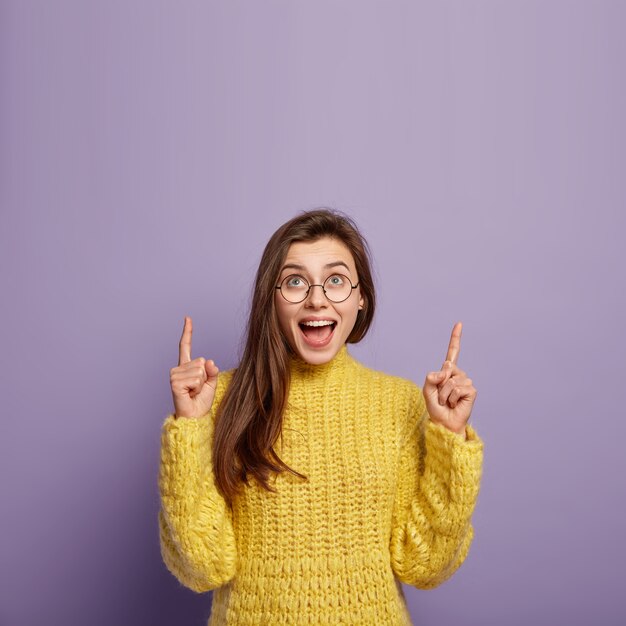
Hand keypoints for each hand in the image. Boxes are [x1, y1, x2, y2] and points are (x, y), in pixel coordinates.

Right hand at [169, 316, 218, 418]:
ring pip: (199, 370)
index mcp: (187, 366)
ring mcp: (175, 375)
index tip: (187, 318)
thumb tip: (208, 361)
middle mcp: (178, 368)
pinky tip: (190, 394)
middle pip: (201, 361)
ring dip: (201, 384)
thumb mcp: (211, 382)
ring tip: (193, 392)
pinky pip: (196, 378)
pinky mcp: (174, 382)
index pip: (186, 346)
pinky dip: (197, 388)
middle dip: (205, 376)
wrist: (195, 417)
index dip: (187, 332)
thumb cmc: (201, 401)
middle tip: (197, 389)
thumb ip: (212, 370)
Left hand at [422, 322, 476, 436]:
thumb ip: (431, 377)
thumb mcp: (427, 390)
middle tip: (442, 397)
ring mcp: (466, 381)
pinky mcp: (471, 390)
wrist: (444, 423)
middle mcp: (458, 374)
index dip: (455, 338)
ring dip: (444, 394)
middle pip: (446, 368)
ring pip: (450, 381)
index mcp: (447, 372)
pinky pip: (457, 389)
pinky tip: (455, 404)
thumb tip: (446, 368)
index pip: (452, 352)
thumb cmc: (436, 407)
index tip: (459, 323)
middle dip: (439, 384)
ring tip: (448, 402)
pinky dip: (452, 398)